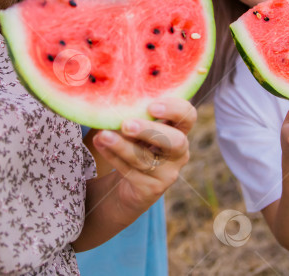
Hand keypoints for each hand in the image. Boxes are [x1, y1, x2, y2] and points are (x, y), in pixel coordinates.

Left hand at [91, 97, 194, 215]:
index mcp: (180, 130)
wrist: (130, 186)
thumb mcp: (139, 129)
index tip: (151, 106)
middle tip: (126, 124)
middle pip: (175, 141)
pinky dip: (113, 157)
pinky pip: (131, 172)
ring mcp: (168, 173)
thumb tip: (111, 100)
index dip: (174, 109)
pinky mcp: (152, 189)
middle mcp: (180, 153)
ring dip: (122, 145)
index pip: (188, 115)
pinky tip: (100, 144)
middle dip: (150, 130)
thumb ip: (134, 114)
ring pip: (146, 158)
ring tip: (103, 135)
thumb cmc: (136, 145)